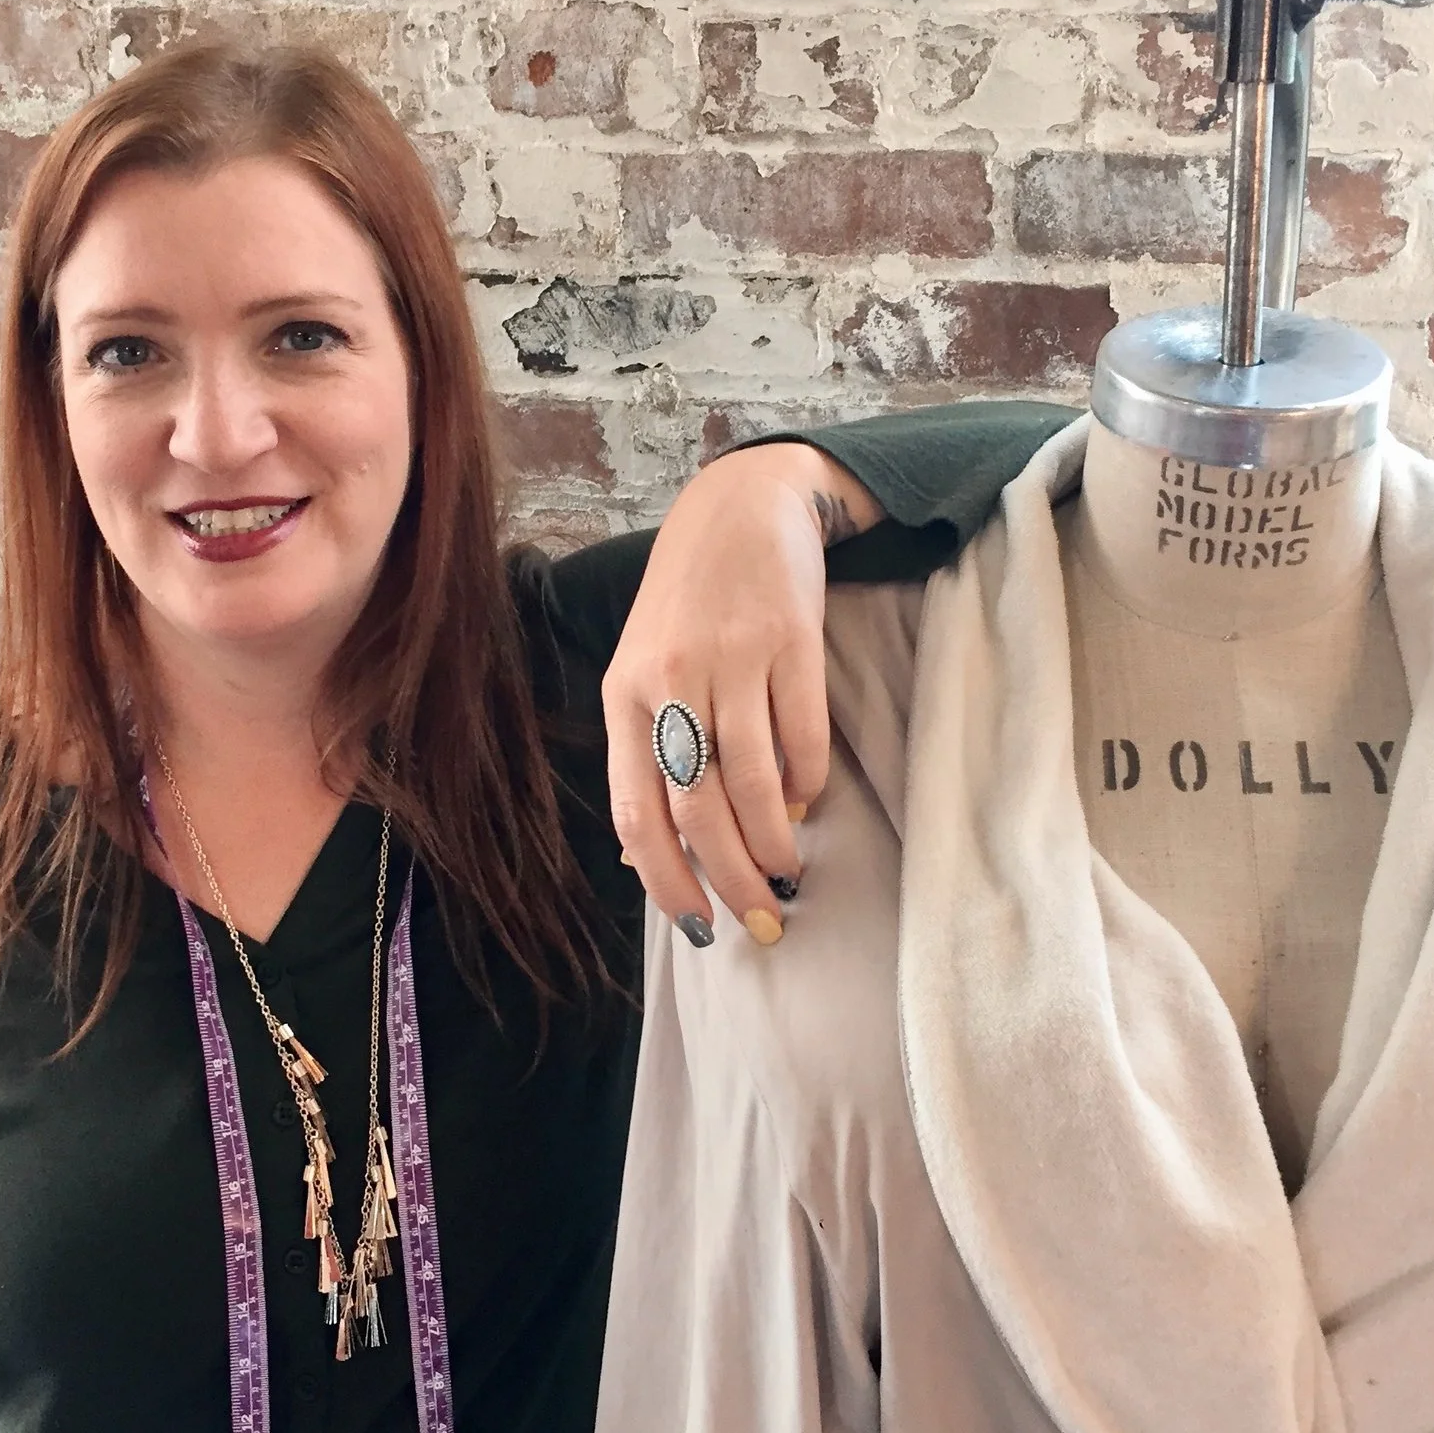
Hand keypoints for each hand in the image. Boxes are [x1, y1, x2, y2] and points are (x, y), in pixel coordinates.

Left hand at [602, 442, 881, 945]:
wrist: (740, 506)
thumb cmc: (687, 602)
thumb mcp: (642, 669)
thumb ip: (645, 750)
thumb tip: (644, 852)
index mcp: (624, 696)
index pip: (637, 812)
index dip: (667, 879)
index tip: (699, 927)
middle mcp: (671, 682)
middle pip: (700, 809)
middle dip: (733, 878)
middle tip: (762, 916)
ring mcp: (732, 660)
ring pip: (754, 783)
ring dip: (776, 842)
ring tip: (788, 869)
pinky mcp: (791, 641)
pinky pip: (804, 738)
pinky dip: (809, 784)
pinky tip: (807, 801)